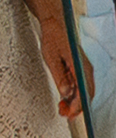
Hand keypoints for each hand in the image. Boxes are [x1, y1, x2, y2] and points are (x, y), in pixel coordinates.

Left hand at [32, 0, 87, 121]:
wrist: (55, 23)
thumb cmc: (53, 37)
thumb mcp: (51, 58)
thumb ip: (59, 76)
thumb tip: (66, 93)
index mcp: (80, 65)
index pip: (84, 91)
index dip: (78, 105)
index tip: (70, 114)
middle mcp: (85, 68)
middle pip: (86, 93)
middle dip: (76, 107)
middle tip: (64, 114)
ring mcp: (83, 68)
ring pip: (83, 90)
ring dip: (74, 101)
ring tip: (62, 109)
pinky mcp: (79, 68)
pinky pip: (80, 85)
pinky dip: (73, 94)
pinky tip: (64, 99)